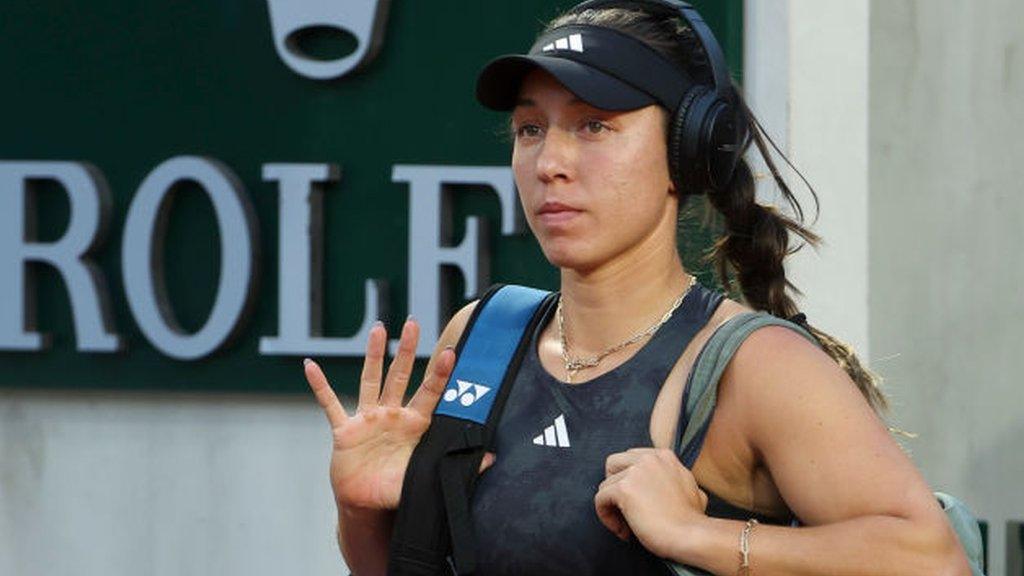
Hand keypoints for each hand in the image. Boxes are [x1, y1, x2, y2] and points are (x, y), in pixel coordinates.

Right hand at [304, 318, 494, 512]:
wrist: (365, 505)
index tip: (451, 352)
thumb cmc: (396, 489)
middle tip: (413, 323)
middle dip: (407, 350)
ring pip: (371, 380)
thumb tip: (494, 458)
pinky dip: (320, 386)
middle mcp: (391, 415)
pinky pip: (330, 404)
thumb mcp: (427, 478)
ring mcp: (367, 420)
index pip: (430, 394)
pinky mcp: (345, 431)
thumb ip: (456, 464)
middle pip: (400, 375)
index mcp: (414, 425)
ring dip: (374, 355)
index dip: (440, 374)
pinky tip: (311, 367)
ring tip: (378, 329)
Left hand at [594, 448, 708, 558]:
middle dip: (614, 487)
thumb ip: (675, 480)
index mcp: (663, 456)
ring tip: (627, 527)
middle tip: (625, 510)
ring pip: (605, 486)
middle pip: (613, 465)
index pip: (631, 459)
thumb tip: (667, 486)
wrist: (692, 535)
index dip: (630, 482)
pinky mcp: (624, 489)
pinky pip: (600, 500)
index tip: (638, 504)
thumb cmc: (693, 520)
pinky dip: (606, 517)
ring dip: (612, 508)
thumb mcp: (691, 488)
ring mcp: (635, 471)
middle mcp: (648, 458)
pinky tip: (623, 531)